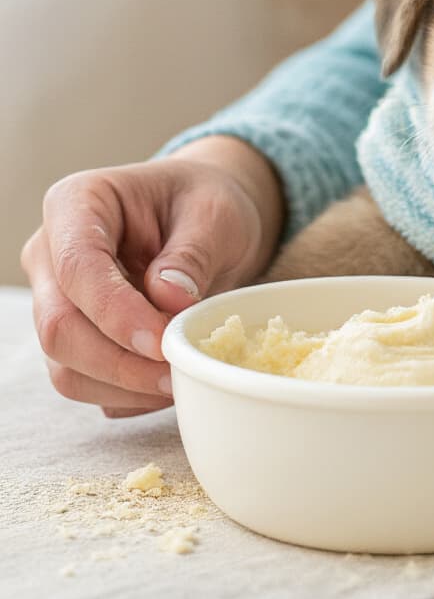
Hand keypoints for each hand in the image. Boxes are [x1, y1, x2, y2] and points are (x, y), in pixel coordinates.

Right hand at [21, 137, 283, 416]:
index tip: (162, 341)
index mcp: (77, 203)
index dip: (116, 312)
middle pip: (59, 326)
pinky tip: (172, 382)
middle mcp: (52, 254)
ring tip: (184, 379)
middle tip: (180, 371)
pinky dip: (129, 395)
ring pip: (66, 366)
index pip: (77, 266)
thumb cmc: (210, 202)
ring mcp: (58, 300)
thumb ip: (191, 255)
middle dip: (121, 362)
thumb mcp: (215, 214)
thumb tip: (167, 300)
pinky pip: (88, 382)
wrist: (211, 218)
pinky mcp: (77, 338)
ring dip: (125, 387)